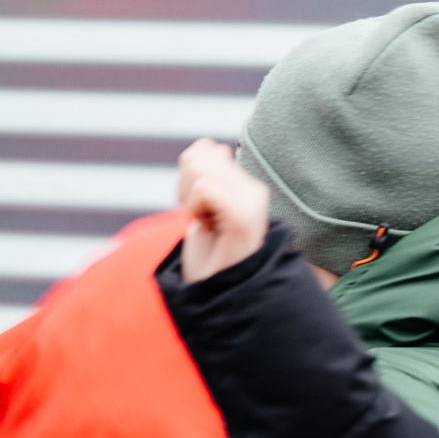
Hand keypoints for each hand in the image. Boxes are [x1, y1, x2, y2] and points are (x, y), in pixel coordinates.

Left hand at [176, 138, 273, 282]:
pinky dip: (195, 207)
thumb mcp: (201, 205)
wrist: (220, 292)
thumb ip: (205, 173)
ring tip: (205, 222)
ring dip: (189, 199)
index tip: (197, 208)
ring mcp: (252, 199)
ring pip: (199, 169)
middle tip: (200, 217)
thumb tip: (211, 146)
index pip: (204, 149)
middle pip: (198, 156)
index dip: (185, 177)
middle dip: (184, 187)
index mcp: (245, 184)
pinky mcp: (246, 213)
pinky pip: (204, 188)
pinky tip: (207, 225)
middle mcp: (254, 188)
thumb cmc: (208, 255)